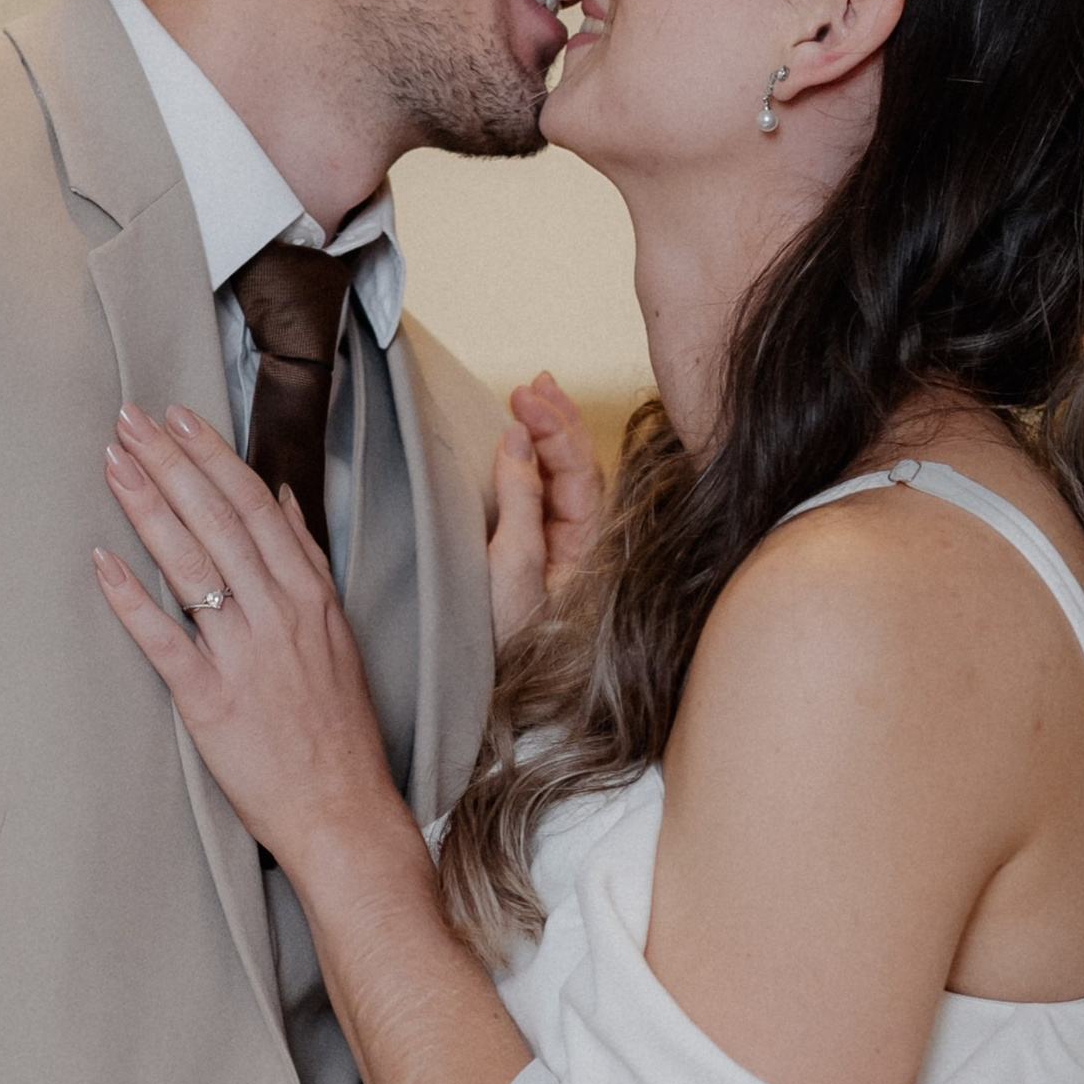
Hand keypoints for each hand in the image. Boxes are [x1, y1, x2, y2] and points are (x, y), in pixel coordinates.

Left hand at [95, 402, 410, 882]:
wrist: (344, 809)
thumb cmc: (338, 726)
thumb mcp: (337, 630)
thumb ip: (306, 561)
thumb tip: (283, 499)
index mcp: (309, 594)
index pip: (254, 505)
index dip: (212, 456)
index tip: (177, 416)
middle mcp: (279, 614)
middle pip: (217, 520)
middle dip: (169, 463)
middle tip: (129, 418)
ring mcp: (245, 655)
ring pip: (190, 565)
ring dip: (148, 507)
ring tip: (113, 462)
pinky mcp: (211, 701)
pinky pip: (164, 640)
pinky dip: (132, 598)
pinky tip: (101, 560)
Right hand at [486, 374, 602, 649]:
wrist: (494, 698)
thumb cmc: (510, 645)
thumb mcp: (514, 567)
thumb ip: (521, 501)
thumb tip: (518, 439)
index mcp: (589, 546)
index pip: (579, 470)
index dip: (556, 427)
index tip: (526, 395)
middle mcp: (579, 546)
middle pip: (574, 469)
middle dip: (554, 422)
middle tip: (530, 385)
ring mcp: (556, 552)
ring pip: (557, 483)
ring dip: (543, 438)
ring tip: (529, 397)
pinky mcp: (529, 561)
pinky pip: (536, 502)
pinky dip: (527, 467)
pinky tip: (517, 444)